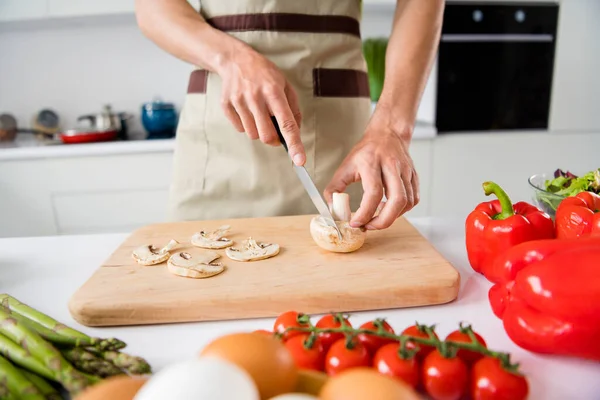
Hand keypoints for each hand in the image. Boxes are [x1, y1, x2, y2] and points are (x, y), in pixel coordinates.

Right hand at [218, 48, 305, 165]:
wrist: (235, 60)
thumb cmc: (265, 74)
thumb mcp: (285, 85)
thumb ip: (293, 108)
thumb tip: (296, 131)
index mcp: (274, 91)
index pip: (286, 123)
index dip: (294, 144)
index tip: (300, 160)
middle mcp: (255, 97)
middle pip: (267, 136)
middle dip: (273, 139)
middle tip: (274, 130)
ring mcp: (239, 101)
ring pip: (253, 135)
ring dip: (259, 130)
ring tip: (259, 113)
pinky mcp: (227, 105)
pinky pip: (240, 128)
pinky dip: (247, 125)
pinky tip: (247, 110)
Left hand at [324, 119, 419, 229]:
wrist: (387, 134)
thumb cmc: (366, 151)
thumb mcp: (345, 166)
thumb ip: (335, 187)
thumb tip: (332, 208)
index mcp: (372, 163)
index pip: (373, 193)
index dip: (365, 213)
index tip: (355, 222)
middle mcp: (392, 166)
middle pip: (397, 200)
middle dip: (384, 221)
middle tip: (369, 226)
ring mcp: (406, 171)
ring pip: (407, 202)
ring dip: (392, 217)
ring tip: (377, 217)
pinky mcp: (414, 176)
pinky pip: (413, 199)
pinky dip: (402, 210)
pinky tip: (389, 208)